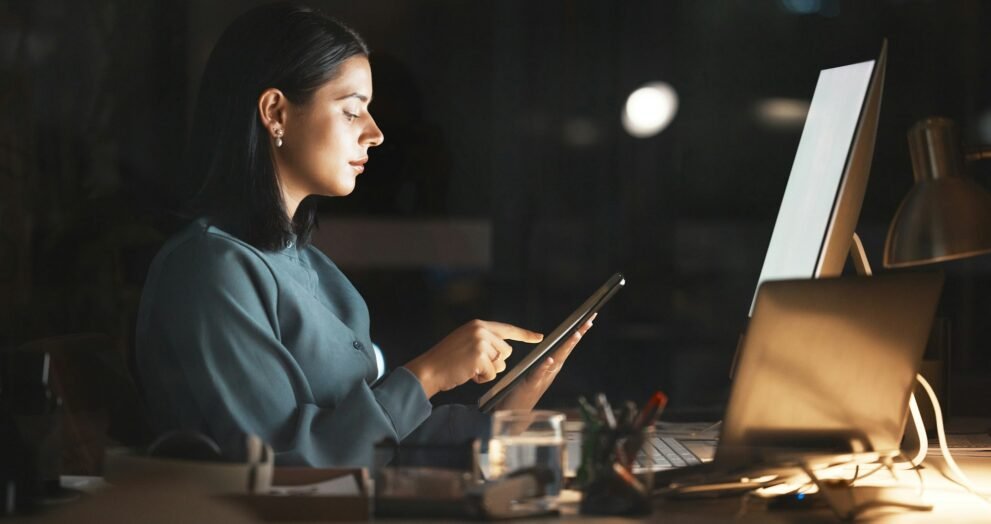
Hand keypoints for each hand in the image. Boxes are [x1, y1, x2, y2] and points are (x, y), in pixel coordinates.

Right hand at [404, 319, 543, 397]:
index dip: (525, 334)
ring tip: (469, 368)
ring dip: (487, 372)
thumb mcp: (466, 342)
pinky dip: (482, 379)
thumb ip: (485, 342)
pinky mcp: (479, 357)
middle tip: (474, 364)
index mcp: (478, 325)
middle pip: (506, 352)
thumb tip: (505, 353)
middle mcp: (481, 330)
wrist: (428, 369)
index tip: (540, 337)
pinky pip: (492, 374)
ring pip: (500, 364)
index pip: (507, 329)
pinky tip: (468, 374)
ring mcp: (480, 343)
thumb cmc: (447, 360)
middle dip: (495, 363)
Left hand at [496, 314, 595, 410]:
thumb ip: (544, 361)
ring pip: (556, 360)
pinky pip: (538, 374)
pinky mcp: (530, 386)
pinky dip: (545, 367)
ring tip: (575, 334)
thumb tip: (550, 346)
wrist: (516, 414)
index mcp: (551, 365)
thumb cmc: (524, 392)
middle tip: (589, 320)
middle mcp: (551, 371)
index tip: (588, 318)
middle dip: (578, 335)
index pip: (566, 345)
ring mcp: (542, 378)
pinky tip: (550, 359)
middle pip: (566, 350)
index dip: (577, 332)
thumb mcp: (536, 372)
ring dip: (566, 347)